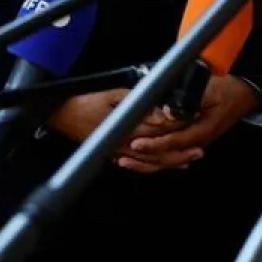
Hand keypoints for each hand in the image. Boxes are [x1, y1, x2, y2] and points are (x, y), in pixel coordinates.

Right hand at [46, 89, 182, 170]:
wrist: (61, 114)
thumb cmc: (86, 102)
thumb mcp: (112, 95)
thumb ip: (136, 101)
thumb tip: (158, 108)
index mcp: (126, 128)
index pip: (158, 130)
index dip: (177, 127)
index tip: (194, 124)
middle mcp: (124, 144)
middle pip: (157, 151)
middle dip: (179, 151)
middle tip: (200, 151)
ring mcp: (118, 152)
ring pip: (148, 162)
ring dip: (170, 162)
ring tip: (189, 161)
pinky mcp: (113, 154)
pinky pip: (136, 165)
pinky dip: (152, 166)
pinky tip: (164, 165)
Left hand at [119, 75, 260, 172]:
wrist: (244, 95)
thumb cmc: (228, 91)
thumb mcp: (210, 91)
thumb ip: (189, 101)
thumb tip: (167, 111)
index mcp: (202, 131)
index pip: (173, 142)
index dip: (153, 144)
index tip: (136, 144)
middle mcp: (197, 142)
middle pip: (167, 157)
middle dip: (143, 158)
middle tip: (121, 156)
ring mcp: (194, 144)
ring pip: (167, 160)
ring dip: (145, 162)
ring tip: (124, 161)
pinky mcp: (191, 141)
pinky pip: (170, 154)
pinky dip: (153, 158)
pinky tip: (139, 159)